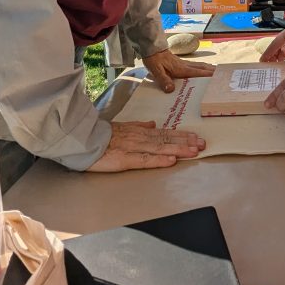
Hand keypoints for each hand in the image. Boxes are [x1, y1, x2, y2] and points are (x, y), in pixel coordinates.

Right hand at [85, 121, 205, 171]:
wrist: (82, 139)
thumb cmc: (101, 135)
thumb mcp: (122, 126)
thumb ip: (138, 126)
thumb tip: (153, 124)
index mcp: (139, 131)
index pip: (164, 133)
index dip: (181, 135)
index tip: (196, 137)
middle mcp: (140, 138)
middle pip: (167, 139)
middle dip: (186, 142)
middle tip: (203, 144)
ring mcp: (133, 148)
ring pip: (160, 147)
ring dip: (179, 149)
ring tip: (194, 151)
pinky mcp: (125, 159)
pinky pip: (145, 160)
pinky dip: (159, 160)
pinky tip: (171, 160)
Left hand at [142, 49, 213, 92]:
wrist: (152, 48)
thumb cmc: (154, 60)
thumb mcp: (157, 71)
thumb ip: (164, 80)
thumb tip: (171, 90)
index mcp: (181, 69)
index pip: (198, 73)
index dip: (208, 75)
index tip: (218, 78)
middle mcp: (186, 66)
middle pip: (203, 68)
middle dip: (213, 72)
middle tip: (223, 76)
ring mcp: (185, 63)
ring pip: (200, 66)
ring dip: (209, 69)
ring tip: (218, 73)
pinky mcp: (182, 62)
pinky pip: (196, 66)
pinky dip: (203, 67)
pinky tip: (204, 69)